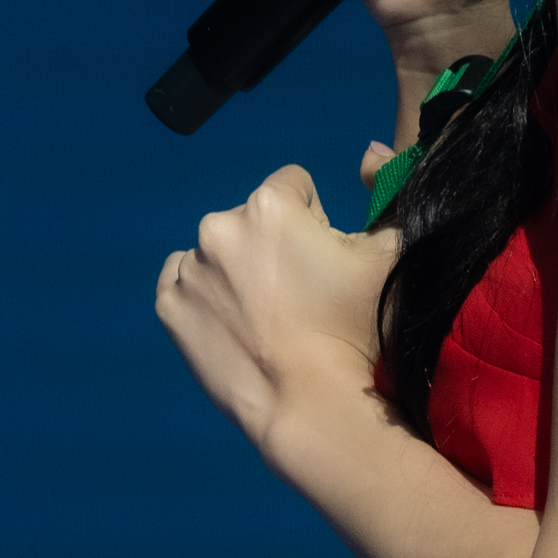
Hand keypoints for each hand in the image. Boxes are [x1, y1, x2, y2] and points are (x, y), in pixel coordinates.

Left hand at [156, 164, 395, 454]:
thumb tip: (369, 154)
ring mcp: (187, 269)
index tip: (324, 262)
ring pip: (217, 253)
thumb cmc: (356, 326)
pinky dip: (205, 298)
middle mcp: (218, 226)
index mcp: (269, 205)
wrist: (311, 404)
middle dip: (272, 245)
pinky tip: (234, 326)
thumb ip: (385, 197)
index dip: (315, 221)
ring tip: (266, 317)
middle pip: (252, 220)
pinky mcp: (168, 308)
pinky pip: (183, 285)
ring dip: (237, 271)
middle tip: (299, 295)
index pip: (295, 187)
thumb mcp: (390, 254)